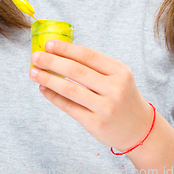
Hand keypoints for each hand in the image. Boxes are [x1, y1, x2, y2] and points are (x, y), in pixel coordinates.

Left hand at [29, 40, 152, 152]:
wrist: (140, 129)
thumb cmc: (122, 96)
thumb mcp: (117, 77)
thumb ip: (94, 66)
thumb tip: (60, 52)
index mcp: (119, 71)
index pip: (87, 55)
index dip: (66, 49)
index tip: (48, 44)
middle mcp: (114, 89)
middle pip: (76, 71)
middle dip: (52, 62)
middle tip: (35, 57)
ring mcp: (105, 108)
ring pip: (70, 89)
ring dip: (48, 79)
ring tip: (33, 72)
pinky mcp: (96, 124)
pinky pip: (69, 107)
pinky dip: (53, 96)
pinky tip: (43, 88)